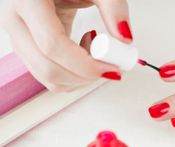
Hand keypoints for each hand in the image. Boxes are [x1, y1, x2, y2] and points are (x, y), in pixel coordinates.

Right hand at [1, 0, 132, 91]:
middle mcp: (15, 22)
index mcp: (26, 1)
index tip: (112, 68)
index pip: (52, 45)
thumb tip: (125, 39)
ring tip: (97, 51)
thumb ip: (113, 7)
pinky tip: (83, 51)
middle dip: (85, 76)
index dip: (85, 64)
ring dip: (80, 77)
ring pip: (47, 77)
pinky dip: (73, 75)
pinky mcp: (27, 49)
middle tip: (112, 67)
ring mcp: (18, 38)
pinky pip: (48, 75)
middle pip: (48, 68)